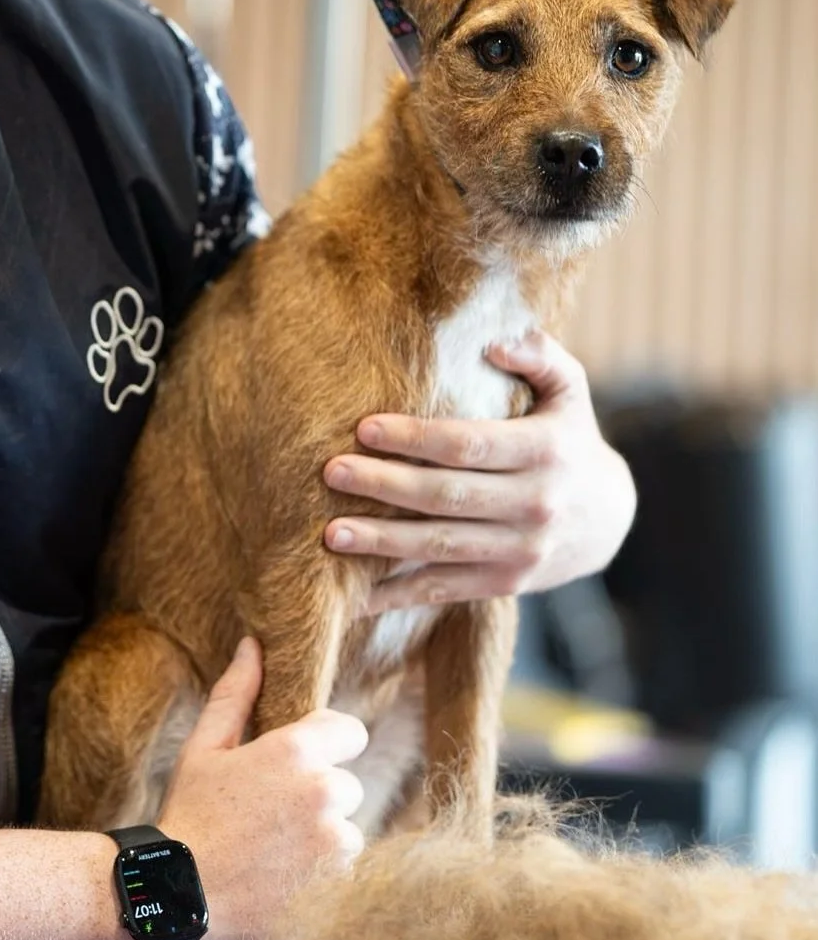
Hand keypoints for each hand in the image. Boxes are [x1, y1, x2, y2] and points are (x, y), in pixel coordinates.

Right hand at [158, 636, 366, 939]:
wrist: (178, 899)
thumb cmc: (189, 816)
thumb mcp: (203, 748)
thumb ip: (235, 694)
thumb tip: (252, 645)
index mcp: (296, 751)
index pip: (350, 731)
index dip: (325, 747)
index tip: (295, 769)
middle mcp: (326, 791)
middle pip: (347, 785)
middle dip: (318, 797)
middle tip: (269, 819)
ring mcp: (337, 842)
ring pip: (347, 830)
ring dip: (322, 839)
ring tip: (273, 855)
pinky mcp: (341, 885)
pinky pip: (346, 870)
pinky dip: (323, 876)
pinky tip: (283, 881)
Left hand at [320, 330, 635, 612]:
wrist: (609, 519)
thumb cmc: (569, 438)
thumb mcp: (568, 389)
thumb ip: (538, 354)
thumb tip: (493, 342)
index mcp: (544, 451)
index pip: (469, 444)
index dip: (415, 437)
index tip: (364, 428)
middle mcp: (535, 504)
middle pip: (447, 496)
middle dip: (385, 485)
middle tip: (332, 472)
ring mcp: (521, 551)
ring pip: (441, 547)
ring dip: (382, 542)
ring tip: (330, 534)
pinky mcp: (506, 584)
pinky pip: (444, 590)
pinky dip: (397, 595)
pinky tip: (352, 597)